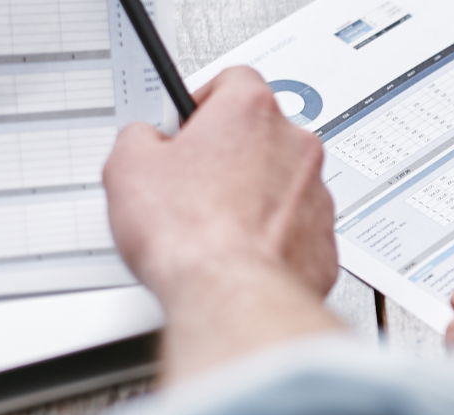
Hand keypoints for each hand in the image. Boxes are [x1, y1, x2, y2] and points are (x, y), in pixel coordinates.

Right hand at [103, 67, 341, 381]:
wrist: (233, 294)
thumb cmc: (192, 234)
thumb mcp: (129, 168)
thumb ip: (140, 138)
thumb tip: (145, 141)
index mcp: (252, 113)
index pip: (234, 82)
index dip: (203, 102)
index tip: (186, 124)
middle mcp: (296, 147)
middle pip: (263, 134)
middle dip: (230, 153)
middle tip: (194, 180)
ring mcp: (318, 195)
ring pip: (285, 183)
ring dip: (255, 196)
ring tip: (215, 223)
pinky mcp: (325, 240)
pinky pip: (298, 228)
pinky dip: (274, 236)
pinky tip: (240, 252)